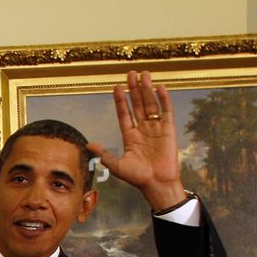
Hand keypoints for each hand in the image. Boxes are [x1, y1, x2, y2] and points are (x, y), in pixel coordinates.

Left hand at [86, 69, 187, 210]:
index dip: (121, 101)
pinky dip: (163, 99)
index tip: (117, 87)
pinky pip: (166, 111)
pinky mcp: (169, 130)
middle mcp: (143, 129)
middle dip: (134, 89)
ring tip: (143, 75)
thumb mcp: (117, 166)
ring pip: (151, 104)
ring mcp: (156, 128)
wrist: (157, 183)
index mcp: (130, 136)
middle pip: (137, 105)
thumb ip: (104, 154)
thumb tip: (88, 144)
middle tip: (131, 73)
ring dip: (147, 90)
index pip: (124, 114)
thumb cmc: (137, 177)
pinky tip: (159, 87)